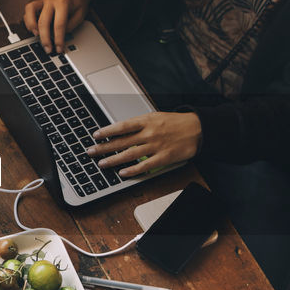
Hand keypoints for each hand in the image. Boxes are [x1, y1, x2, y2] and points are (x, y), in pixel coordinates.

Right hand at [23, 0, 92, 53]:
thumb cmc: (79, 1)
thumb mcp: (80, 15)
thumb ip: (69, 26)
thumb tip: (57, 37)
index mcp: (63, 2)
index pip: (59, 25)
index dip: (58, 39)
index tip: (59, 49)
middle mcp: (51, 0)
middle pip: (43, 21)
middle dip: (45, 38)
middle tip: (48, 49)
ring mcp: (44, 0)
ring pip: (30, 11)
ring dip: (31, 25)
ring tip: (36, 36)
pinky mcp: (40, 2)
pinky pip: (29, 9)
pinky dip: (28, 19)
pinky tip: (33, 29)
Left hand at [87, 110, 201, 174]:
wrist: (198, 128)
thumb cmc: (175, 123)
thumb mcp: (155, 117)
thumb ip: (139, 124)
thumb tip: (119, 131)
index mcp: (147, 121)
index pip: (122, 126)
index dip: (107, 131)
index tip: (95, 135)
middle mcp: (149, 133)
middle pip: (122, 142)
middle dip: (104, 147)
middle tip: (90, 152)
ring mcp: (156, 146)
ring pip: (130, 154)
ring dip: (114, 160)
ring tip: (101, 164)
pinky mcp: (164, 158)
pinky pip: (145, 166)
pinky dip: (133, 170)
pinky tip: (122, 173)